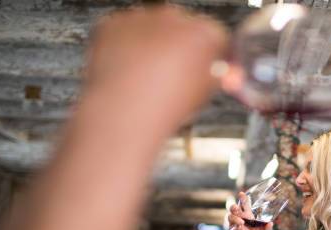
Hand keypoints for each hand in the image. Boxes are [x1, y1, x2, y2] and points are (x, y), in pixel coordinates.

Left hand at [83, 6, 226, 131]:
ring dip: (152, 46)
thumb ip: (212, 76)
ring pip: (152, 28)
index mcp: (203, 34)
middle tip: (173, 75)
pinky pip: (124, 32)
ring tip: (147, 79)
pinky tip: (128, 72)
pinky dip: (125, 47)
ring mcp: (143, 18)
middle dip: (180, 47)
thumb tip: (211, 72)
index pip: (216, 37)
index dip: (211, 55)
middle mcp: (175, 18)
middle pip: (183, 28)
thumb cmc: (166, 105)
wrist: (125, 111)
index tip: (206, 68)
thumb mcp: (203, 93)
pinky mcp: (115, 23)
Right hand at [228, 192, 272, 229]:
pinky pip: (231, 224)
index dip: (243, 198)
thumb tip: (271, 223)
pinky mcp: (231, 228)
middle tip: (238, 210)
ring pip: (231, 215)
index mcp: (248, 215)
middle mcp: (240, 217)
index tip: (241, 194)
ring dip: (236, 218)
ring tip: (242, 223)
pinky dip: (236, 225)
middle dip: (235, 207)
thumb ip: (266, 228)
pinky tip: (241, 229)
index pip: (245, 204)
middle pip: (234, 207)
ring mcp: (234, 222)